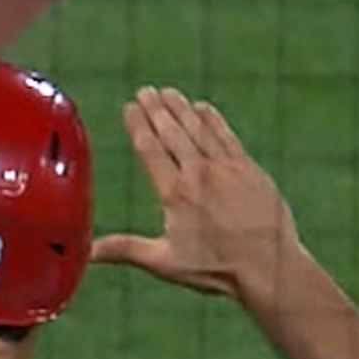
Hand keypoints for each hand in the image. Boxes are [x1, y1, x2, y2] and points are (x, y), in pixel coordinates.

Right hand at [95, 87, 306, 300]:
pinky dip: (214, 120)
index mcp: (175, 194)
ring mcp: (227, 168)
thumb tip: (89, 252)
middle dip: (157, 110)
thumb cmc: (216, 268)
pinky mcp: (249, 169)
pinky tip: (203, 108)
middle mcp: (199, 174)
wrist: (269, 266)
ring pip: (199, 130)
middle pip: (173, 133)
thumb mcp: (165, 262)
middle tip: (145, 90)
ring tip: (168, 92)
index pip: (151, 150)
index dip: (139, 126)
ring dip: (182, 109)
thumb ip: (126, 249)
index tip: (129, 107)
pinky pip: (227, 137)